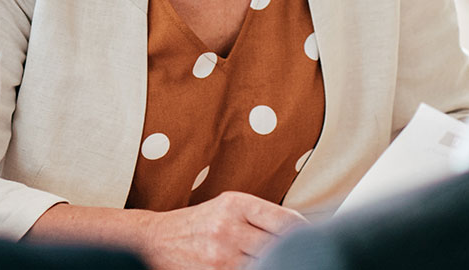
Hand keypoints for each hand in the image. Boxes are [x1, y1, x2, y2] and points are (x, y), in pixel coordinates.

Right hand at [143, 191, 306, 269]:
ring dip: (275, 263)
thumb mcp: (227, 206)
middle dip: (292, 251)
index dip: (303, 232)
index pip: (285, 220)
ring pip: (266, 264)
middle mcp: (229, 227)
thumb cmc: (198, 222)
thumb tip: (296, 228)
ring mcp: (222, 256)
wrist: (158, 240)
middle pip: (279, 246)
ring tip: (280, 261)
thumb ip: (259, 215)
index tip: (311, 237)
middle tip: (300, 254)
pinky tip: (258, 266)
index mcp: (236, 204)